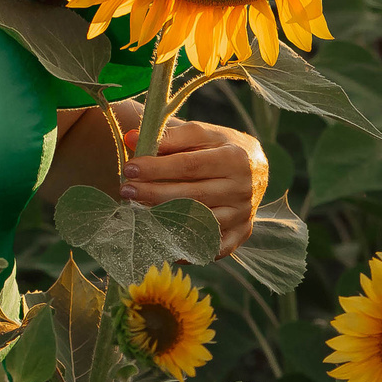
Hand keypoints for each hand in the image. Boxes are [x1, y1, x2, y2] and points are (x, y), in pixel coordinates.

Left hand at [114, 107, 268, 257]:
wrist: (255, 168)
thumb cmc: (220, 148)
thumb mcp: (201, 134)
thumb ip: (169, 136)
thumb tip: (131, 138)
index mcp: (234, 158)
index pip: (189, 165)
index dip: (157, 168)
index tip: (130, 168)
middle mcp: (242, 189)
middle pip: (191, 196)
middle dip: (154, 194)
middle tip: (126, 191)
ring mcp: (242, 214)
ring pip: (199, 223)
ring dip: (165, 220)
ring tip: (136, 213)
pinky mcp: (241, 234)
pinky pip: (212, 247)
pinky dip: (187, 248)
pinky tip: (161, 241)